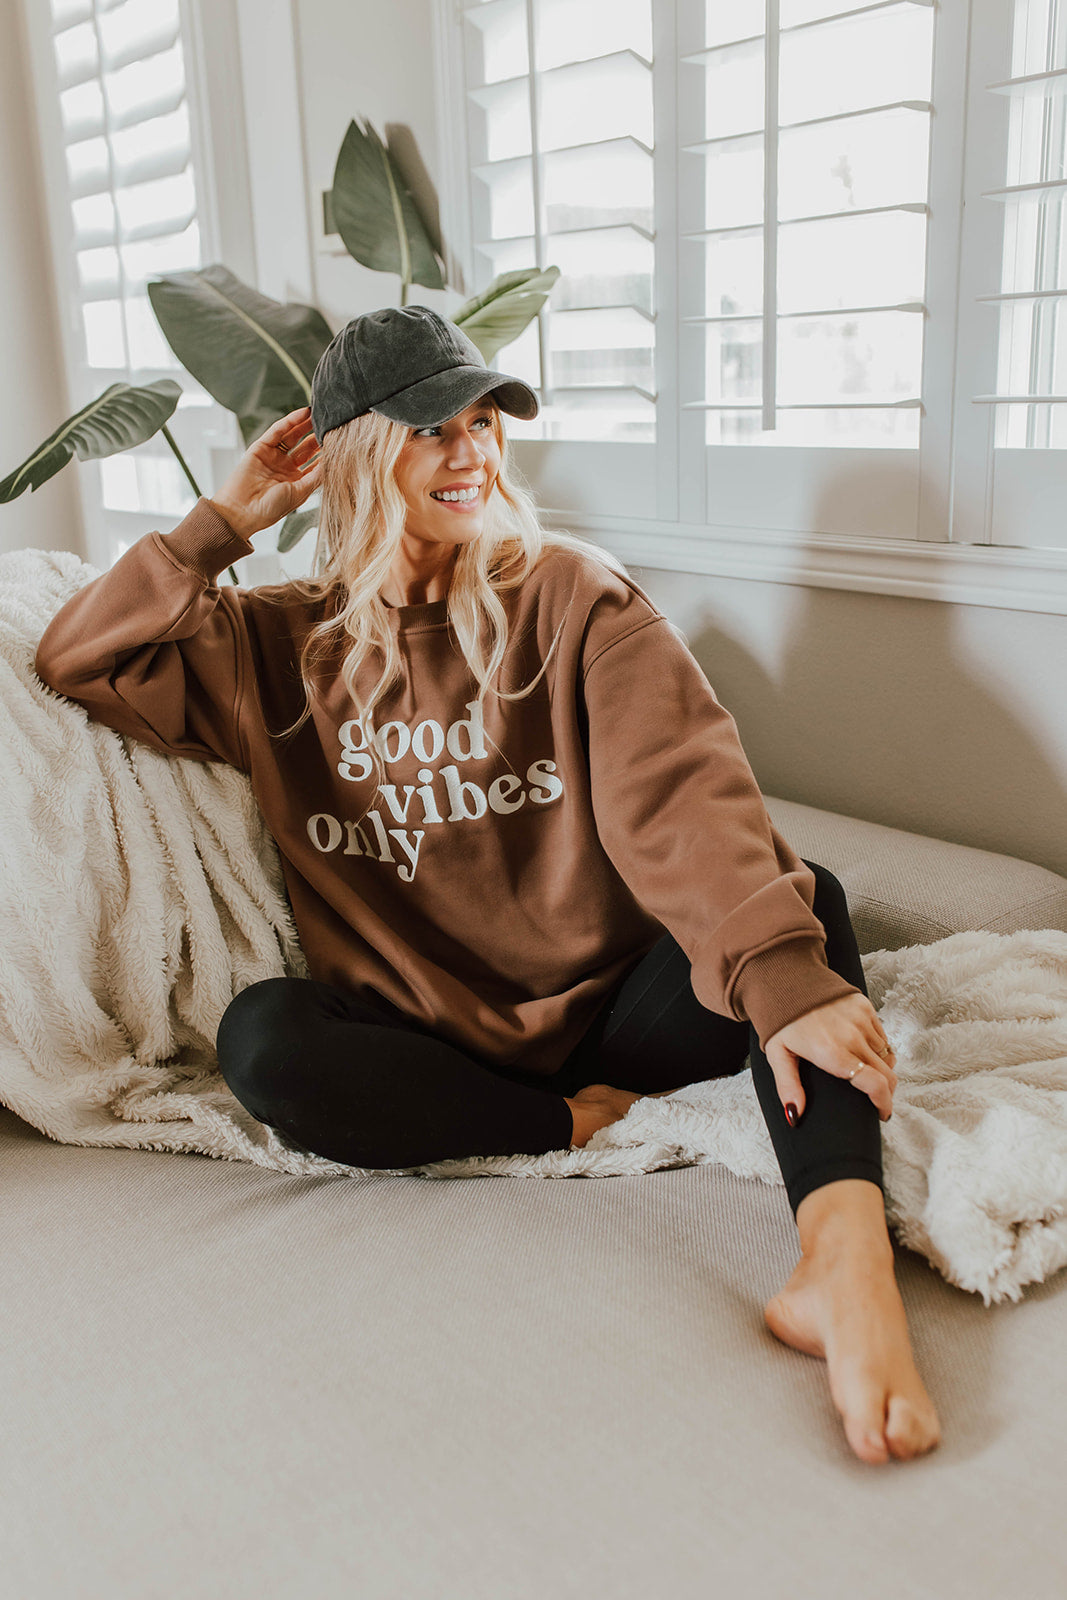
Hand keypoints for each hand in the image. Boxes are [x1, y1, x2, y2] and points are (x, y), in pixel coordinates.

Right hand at [208, 407, 322, 539]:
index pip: (314, 463)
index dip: (325, 452)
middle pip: (304, 447)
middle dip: (317, 436)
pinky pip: (277, 431)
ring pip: (292, 436)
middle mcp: (285, 468)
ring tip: (318, 414)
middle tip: (331, 424)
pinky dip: (290, 421)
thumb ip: (316, 476)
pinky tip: (302, 413)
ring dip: (305, 425)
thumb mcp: (300, 492)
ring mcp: (273, 457)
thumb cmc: (270, 509)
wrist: (242, 511)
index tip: (340, 441)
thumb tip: (333, 461)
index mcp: (296, 482)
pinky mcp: (260, 448)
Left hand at [764, 993, 897, 1122]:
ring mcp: (861, 1019)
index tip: (881, 1114)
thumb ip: (788, 1087)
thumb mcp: (778, 1055)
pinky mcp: (865, 1006)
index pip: (875, 1084)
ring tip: (866, 1074)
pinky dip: (878, 1048)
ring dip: (881, 1069)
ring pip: (886, 1055)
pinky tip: (862, 1051)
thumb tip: (794, 1116)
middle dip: (885, 1092)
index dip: (884, 1104)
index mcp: (832, 1052)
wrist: (785, 979)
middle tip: (874, 1099)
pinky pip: (882, 1035)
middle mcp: (852, 1036)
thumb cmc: (780, 1020)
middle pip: (887, 1074)